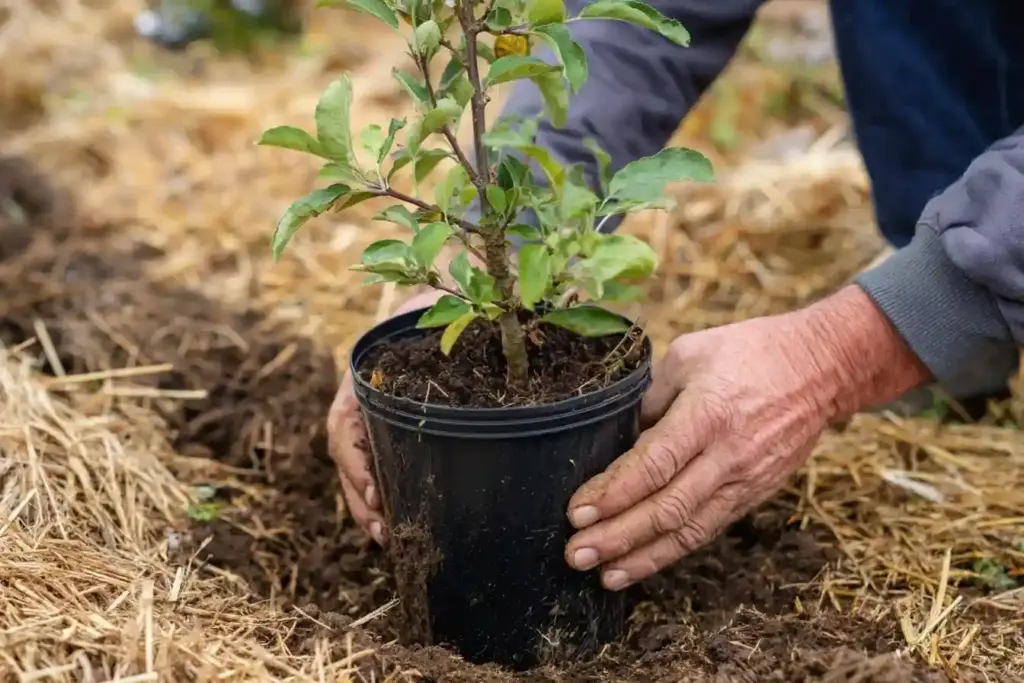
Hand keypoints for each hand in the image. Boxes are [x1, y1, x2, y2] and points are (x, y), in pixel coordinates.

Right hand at [328, 289, 444, 545]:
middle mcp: (363, 397)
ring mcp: (376, 413)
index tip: (376, 495)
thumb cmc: (442, 301)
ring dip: (370, 505)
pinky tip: (402, 519)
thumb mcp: (440, 309)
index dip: (356, 465)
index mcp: (363, 374)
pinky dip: (387, 493)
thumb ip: (448, 327)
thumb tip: (492, 350)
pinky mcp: (396, 426)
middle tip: (383, 533)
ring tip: (389, 538)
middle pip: (347, 456)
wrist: (443, 292)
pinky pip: (380, 462)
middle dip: (360, 499)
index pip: (344, 426)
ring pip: (360, 466)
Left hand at [563, 286, 928, 590]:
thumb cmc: (749, 352)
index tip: (576, 512)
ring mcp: (745, 480)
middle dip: (617, 535)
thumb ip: (652, 397)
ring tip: (602, 574)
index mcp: (708, 413)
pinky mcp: (754, 495)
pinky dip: (671, 552)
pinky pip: (706, 530)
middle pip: (667, 507)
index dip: (613, 493)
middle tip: (576, 554)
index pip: (653, 464)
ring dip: (640, 556)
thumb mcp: (691, 355)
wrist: (822, 367)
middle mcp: (728, 454)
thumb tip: (621, 437)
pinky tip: (639, 564)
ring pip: (687, 530)